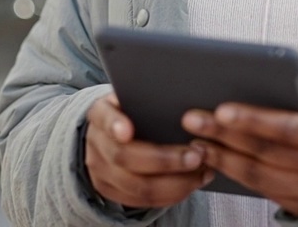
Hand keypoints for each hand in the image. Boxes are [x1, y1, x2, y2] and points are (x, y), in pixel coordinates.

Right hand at [84, 94, 214, 207]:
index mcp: (100, 114)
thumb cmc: (132, 110)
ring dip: (174, 182)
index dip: (114, 125)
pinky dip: (171, 194)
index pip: (104, 118)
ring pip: (137, 186)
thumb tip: (183, 96)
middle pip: (124, 158)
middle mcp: (96, 144)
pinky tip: (193, 183)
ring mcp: (100, 172)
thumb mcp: (132, 97)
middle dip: (164, 160)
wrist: (108, 135)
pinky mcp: (111, 192)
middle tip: (197, 155)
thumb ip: (148, 98)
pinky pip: (142, 201)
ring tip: (202, 171)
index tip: (127, 131)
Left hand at [182, 98, 297, 216]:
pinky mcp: (295, 206)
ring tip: (195, 140)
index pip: (287, 127)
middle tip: (193, 119)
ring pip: (255, 174)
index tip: (222, 109)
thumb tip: (256, 85)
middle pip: (264, 151)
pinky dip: (231, 173)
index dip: (254, 119)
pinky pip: (257, 189)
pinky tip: (212, 158)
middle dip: (224, 135)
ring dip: (220, 157)